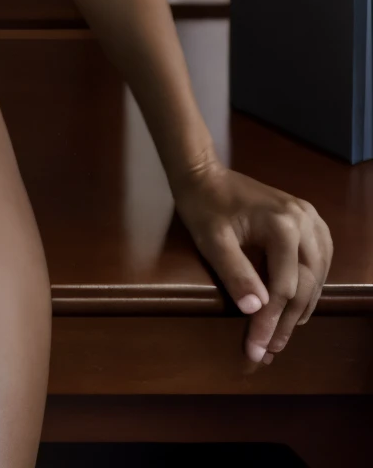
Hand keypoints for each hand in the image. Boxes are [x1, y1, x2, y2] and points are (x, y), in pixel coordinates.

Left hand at [171, 159, 333, 363]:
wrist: (204, 173)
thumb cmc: (204, 206)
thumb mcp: (212, 241)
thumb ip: (235, 274)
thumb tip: (256, 310)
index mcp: (282, 224)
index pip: (282, 287)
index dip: (270, 323)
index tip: (256, 350)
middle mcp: (304, 220)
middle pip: (305, 284)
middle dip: (287, 321)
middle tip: (270, 350)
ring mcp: (310, 217)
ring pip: (317, 274)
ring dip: (302, 306)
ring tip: (282, 332)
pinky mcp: (308, 218)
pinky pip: (320, 258)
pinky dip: (311, 283)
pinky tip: (299, 300)